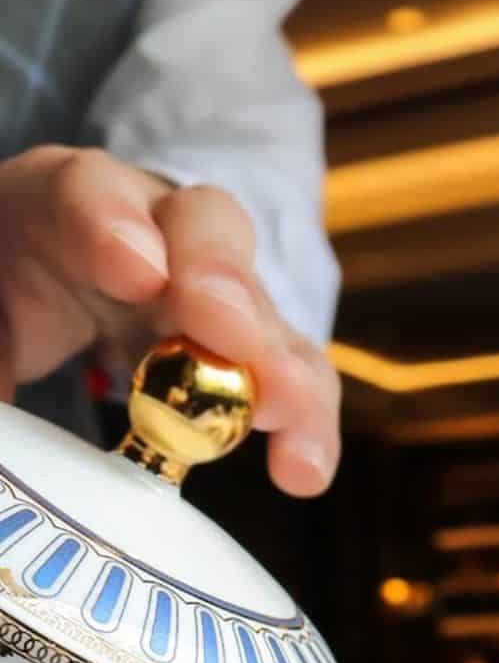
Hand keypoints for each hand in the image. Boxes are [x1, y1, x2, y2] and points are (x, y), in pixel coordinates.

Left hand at [0, 145, 339, 496]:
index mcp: (58, 210)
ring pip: (265, 313)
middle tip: (230, 332)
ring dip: (279, 363)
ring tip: (284, 409)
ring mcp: (211, 296)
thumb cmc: (4, 311)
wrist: (44, 312)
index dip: (112, 225)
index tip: (136, 272)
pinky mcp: (249, 360)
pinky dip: (305, 425)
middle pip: (205, 230)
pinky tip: (303, 471)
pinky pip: (290, 384)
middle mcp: (154, 236)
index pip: (86, 191)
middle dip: (220, 279)